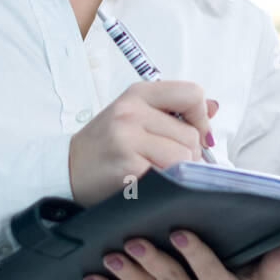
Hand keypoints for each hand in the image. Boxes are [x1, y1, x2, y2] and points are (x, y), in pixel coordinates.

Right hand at [68, 82, 218, 207]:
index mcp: (138, 93)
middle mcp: (131, 111)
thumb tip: (213, 106)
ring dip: (177, 172)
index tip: (194, 134)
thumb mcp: (135, 116)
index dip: (201, 117)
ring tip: (154, 172)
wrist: (65, 170)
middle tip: (165, 162)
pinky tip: (145, 182)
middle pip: (191, 135)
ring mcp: (127, 138)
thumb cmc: (105, 145)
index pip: (192, 94)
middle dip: (188, 155)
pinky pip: (168, 177)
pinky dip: (164, 186)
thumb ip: (174, 110)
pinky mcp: (127, 166)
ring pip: (184, 158)